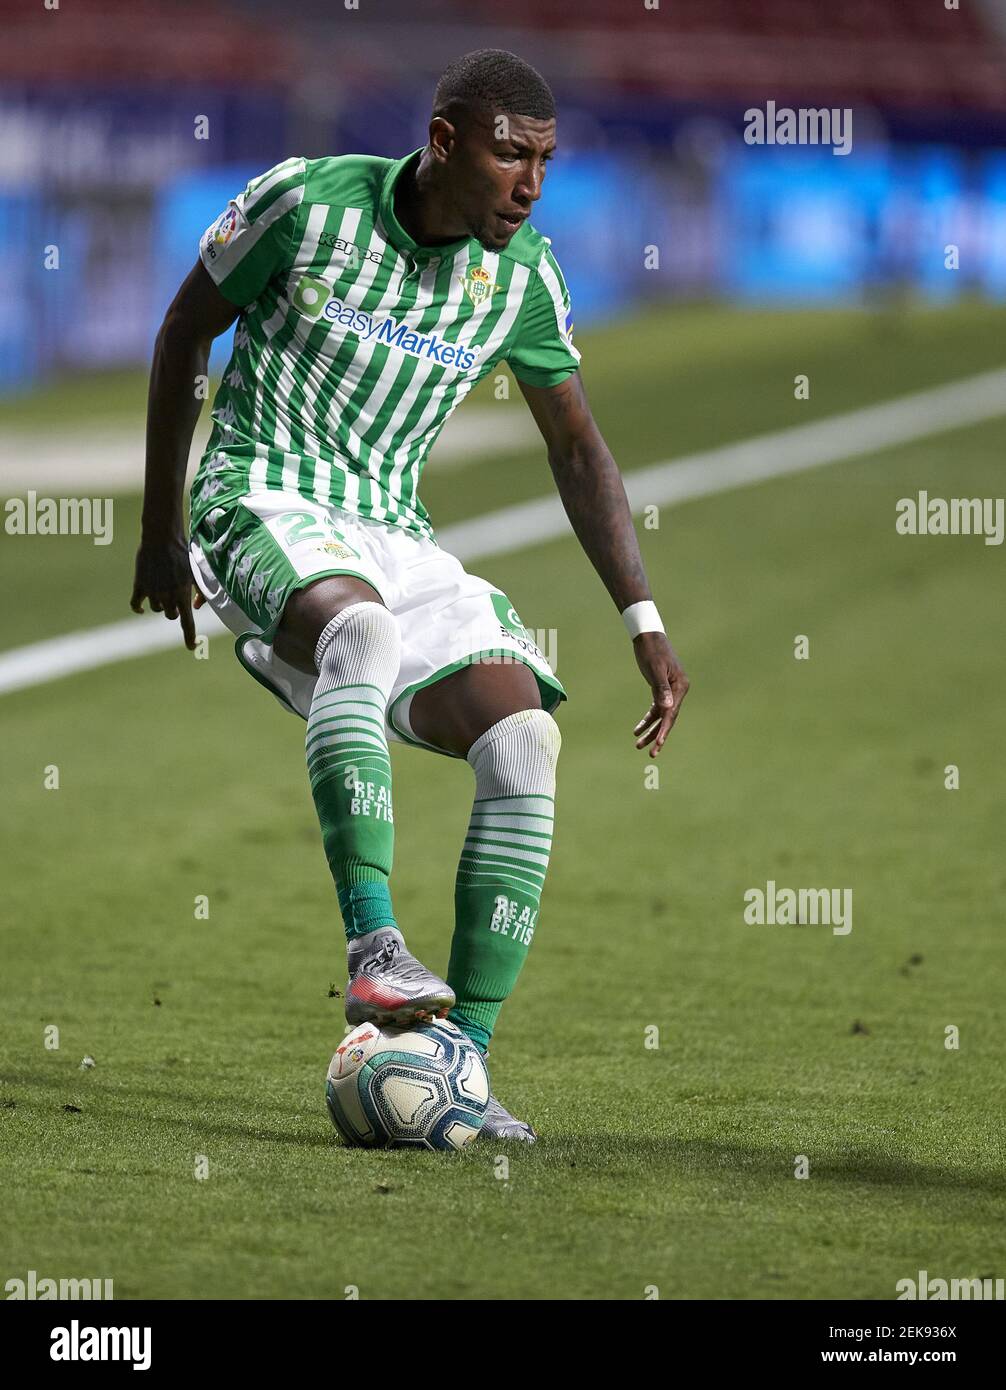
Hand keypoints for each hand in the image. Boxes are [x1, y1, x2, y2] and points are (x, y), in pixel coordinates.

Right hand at [130, 535, 198, 650]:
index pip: (187, 623)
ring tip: (163, 587)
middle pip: (171, 616)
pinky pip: (136, 605)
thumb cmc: (183, 554)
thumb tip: (196, 608)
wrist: (162, 538)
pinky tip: (142, 608)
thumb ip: (200, 592)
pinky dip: (138, 608)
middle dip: (175, 610)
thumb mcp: (196, 573)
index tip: (192, 647)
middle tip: (175, 595)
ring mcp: (152, 592)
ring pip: (156, 610)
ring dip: (160, 604)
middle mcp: (167, 597)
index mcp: (183, 595)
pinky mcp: (139, 586)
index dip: (190, 638)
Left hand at [631, 631, 688, 756]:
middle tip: (650, 753)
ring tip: (638, 744)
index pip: (671, 714)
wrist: (648, 635)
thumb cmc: (651, 650)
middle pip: (668, 718)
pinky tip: (638, 730)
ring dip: (651, 730)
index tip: (658, 745)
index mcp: (680, 687)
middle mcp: (678, 690)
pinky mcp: (661, 689)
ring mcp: (670, 691)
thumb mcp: (654, 669)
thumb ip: (661, 689)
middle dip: (658, 736)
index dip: (664, 731)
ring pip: (661, 716)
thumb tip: (667, 708)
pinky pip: (655, 708)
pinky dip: (647, 719)